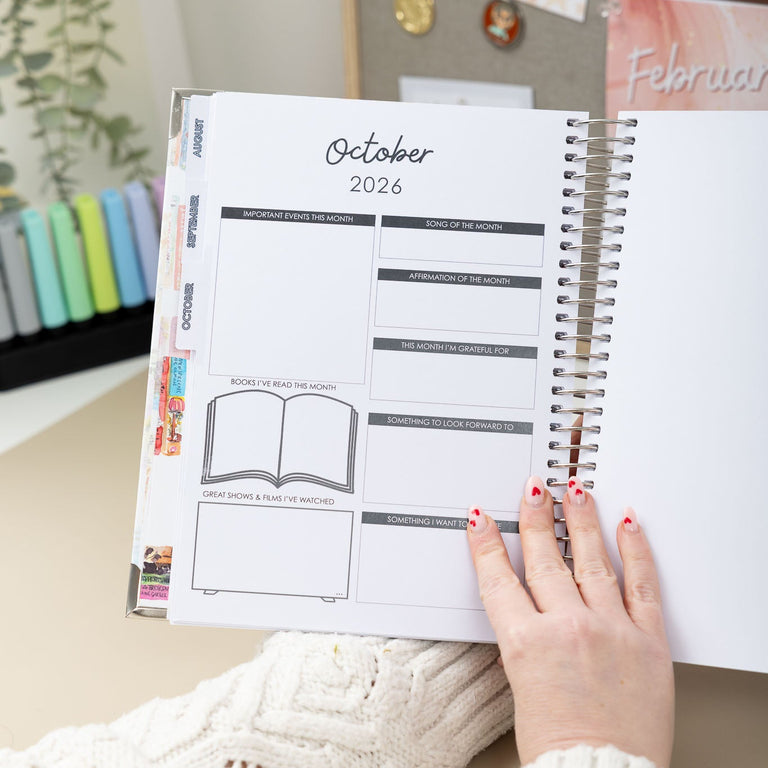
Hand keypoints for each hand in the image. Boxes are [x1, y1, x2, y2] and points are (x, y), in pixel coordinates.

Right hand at [466, 476, 673, 766]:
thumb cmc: (559, 747)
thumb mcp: (521, 686)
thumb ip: (524, 641)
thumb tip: (527, 611)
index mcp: (527, 643)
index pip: (498, 578)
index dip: (487, 544)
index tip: (481, 520)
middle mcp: (567, 627)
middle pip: (545, 558)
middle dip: (534, 518)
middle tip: (531, 491)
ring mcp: (610, 628)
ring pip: (591, 559)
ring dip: (580, 519)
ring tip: (574, 491)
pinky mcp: (647, 639)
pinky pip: (641, 584)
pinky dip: (635, 550)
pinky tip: (626, 524)